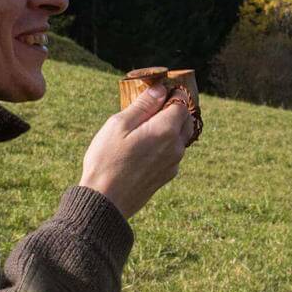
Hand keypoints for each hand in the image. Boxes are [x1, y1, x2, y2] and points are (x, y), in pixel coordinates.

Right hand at [80, 84, 193, 218]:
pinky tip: (143, 147)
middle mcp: (176, 147)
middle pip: (185, 120)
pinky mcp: (166, 176)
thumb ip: (143, 105)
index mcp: (166, 130)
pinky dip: (164, 145)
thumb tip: (161, 89)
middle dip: (174, 110)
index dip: (172, 94)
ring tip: (144, 127)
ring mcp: (173, 164)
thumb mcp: (119, 125)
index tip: (158, 91)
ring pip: (179, 138)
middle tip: (151, 107)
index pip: (182, 103)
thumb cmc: (107, 160)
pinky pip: (172, 153)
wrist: (105, 201)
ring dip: (169, 128)